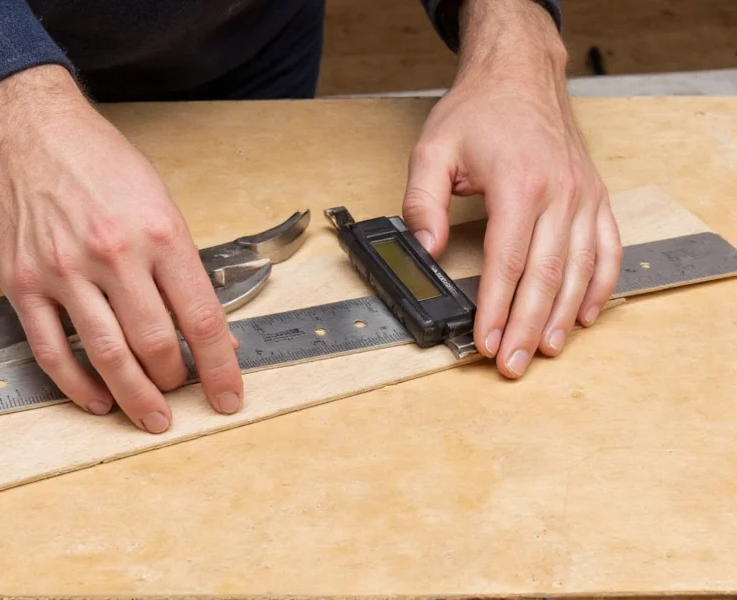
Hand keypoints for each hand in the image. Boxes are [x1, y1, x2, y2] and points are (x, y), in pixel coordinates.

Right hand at [0, 65, 243, 431]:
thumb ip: (186, 269)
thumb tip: (209, 325)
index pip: (202, 318)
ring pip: (108, 355)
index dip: (222, 366)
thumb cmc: (101, 163)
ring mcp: (66, 271)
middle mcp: (115, 254)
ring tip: (152, 415)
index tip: (230, 394)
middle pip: (156, 344)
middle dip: (178, 382)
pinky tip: (98, 398)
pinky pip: (51, 351)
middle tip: (186, 394)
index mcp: (160, 233)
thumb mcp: (163, 204)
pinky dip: (78, 385)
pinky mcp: (25, 283)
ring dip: (136, 396)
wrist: (30, 129)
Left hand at [402, 0, 621, 377]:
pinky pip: (607, 249)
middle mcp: (560, 193)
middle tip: (513, 363)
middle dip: (527, 326)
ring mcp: (584, 196)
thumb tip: (424, 252)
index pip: (507, 261)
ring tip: (545, 350)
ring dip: (562, 315)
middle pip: (546, 275)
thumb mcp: (433, 151)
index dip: (495, 307)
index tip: (485, 341)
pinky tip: (584, 313)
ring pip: (579, 269)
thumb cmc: (479, 111)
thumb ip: (422, 204)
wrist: (520, 75)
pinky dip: (599, 285)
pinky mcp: (595, 197)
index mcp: (519, 183)